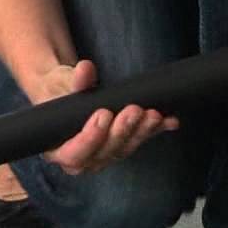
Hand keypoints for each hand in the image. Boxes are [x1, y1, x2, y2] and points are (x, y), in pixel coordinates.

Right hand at [22, 60, 178, 174]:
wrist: (65, 92)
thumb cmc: (57, 93)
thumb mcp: (58, 84)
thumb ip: (72, 81)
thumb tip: (84, 70)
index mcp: (58, 150)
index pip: (74, 155)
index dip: (90, 138)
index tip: (102, 114)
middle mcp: (84, 158)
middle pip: (105, 153)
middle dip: (122, 131)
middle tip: (133, 110)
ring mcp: (105, 154)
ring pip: (126, 148)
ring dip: (142, 132)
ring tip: (153, 114)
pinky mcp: (123, 144)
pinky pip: (140, 139)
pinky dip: (156, 130)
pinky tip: (170, 121)